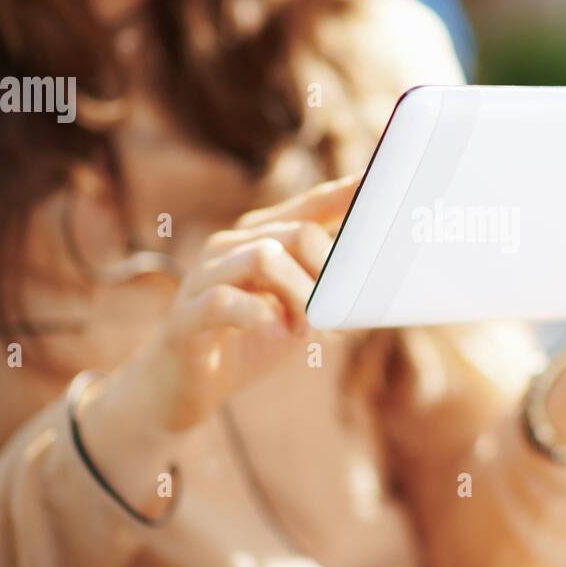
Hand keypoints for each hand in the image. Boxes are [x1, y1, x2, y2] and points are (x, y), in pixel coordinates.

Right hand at [127, 174, 357, 430]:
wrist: (184, 387)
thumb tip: (375, 273)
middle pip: (297, 233)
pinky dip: (258, 316)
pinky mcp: (185, 316)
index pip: (311, 206)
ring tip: (303, 328)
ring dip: (299, 297)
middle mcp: (230, 247)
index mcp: (259, 238)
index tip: (381, 178)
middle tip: (330, 311)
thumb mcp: (297, 310)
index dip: (348, 194)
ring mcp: (203, 277)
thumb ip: (326, 286)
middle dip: (326, 273)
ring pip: (264, 257)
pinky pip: (222, 300)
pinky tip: (272, 332)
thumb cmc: (248, 341)